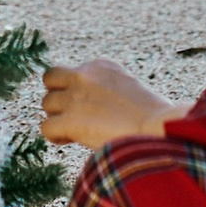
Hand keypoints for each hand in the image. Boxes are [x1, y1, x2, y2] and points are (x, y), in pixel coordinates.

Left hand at [40, 58, 179, 151]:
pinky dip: (54, 136)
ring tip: (73, 131)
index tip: (89, 107)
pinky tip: (69, 140)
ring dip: (56, 117)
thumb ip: (105, 89)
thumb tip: (92, 106)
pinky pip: (46, 127)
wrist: (159, 128)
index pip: (72, 71)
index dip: (75, 90)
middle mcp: (84, 76)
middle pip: (50, 79)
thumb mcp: (128, 88)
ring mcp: (75, 97)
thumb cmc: (152, 116)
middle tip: (69, 113)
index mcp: (101, 66)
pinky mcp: (70, 119)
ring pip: (46, 103)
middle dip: (56, 95)